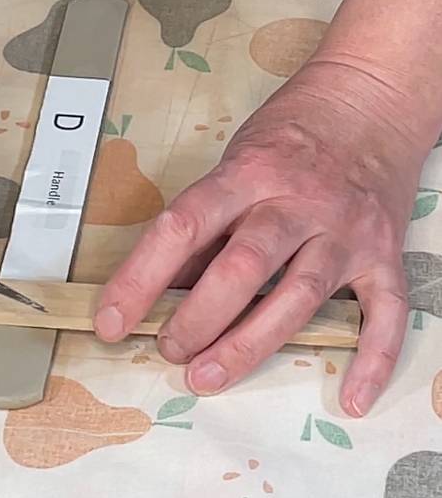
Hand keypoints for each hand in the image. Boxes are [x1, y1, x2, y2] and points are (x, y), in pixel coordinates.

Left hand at [94, 59, 427, 416]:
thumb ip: (209, 220)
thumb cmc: (292, 130)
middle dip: (197, 319)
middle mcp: (298, 201)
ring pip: (298, 297)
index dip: (140, 278)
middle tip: (168, 350)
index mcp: (249, 172)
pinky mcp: (385, 252)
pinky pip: (385, 311)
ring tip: (208, 375)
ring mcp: (345, 229)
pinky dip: (373, 359)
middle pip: (241, 267)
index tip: (111, 320)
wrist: (370, 98)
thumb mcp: (236, 159)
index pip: (182, 227)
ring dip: (250, 345)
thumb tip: (167, 282)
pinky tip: (352, 399)